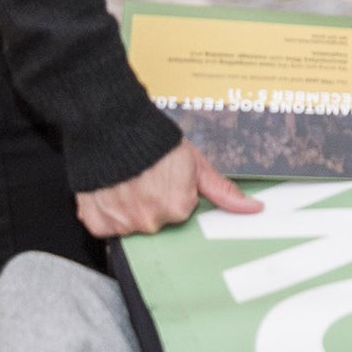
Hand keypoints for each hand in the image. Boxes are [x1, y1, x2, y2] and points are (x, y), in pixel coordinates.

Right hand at [77, 141, 261, 237]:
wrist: (113, 126)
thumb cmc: (155, 141)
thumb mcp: (196, 163)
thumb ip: (223, 190)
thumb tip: (254, 208)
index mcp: (178, 208)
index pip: (181, 210)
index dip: (175, 190)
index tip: (167, 176)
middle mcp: (150, 221)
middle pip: (156, 219)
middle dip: (153, 200)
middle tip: (147, 177)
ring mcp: (123, 224)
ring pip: (131, 223)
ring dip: (129, 206)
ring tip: (128, 180)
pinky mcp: (98, 222)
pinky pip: (107, 226)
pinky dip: (108, 211)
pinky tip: (112, 189)